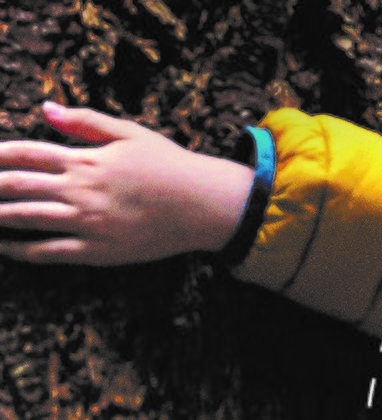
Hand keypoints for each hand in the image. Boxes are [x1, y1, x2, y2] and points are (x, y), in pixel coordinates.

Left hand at [0, 102, 253, 265]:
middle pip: (17, 186)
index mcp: (87, 160)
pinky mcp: (97, 250)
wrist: (203, 204)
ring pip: (26, 219)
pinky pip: (49, 252)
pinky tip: (7, 248)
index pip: (27, 153)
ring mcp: (87, 223)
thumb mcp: (131, 133)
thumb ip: (86, 122)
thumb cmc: (170, 165)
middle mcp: (81, 190)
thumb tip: (46, 108)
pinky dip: (22, 251)